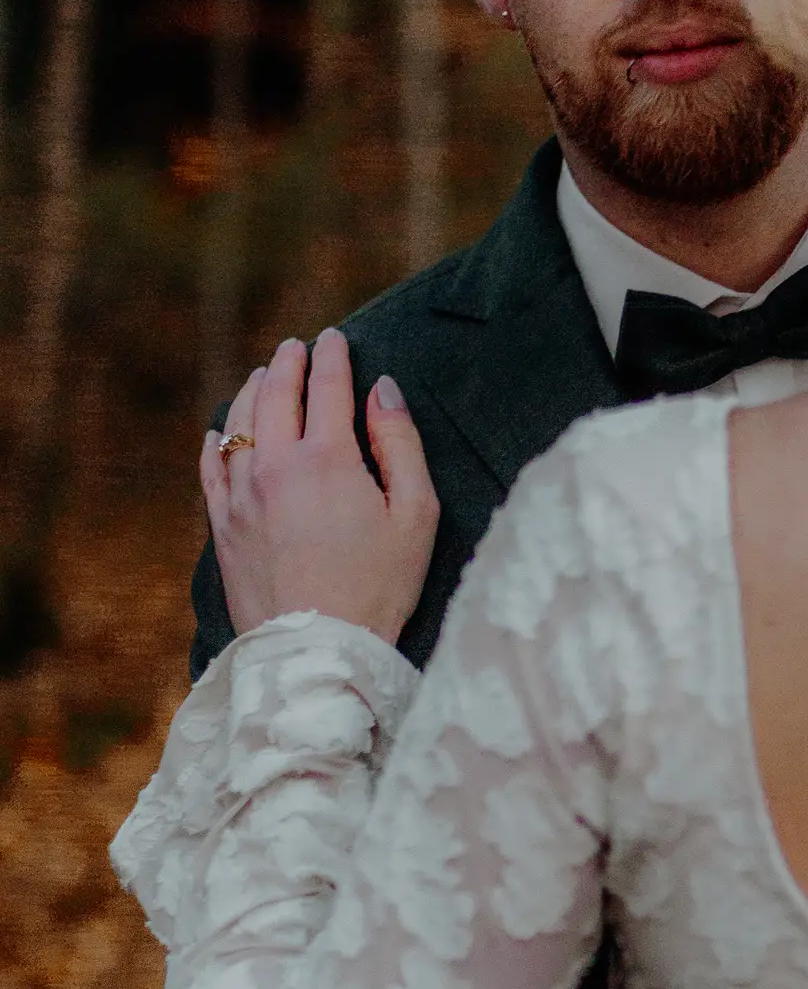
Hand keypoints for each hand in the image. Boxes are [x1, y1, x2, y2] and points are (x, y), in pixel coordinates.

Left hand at [204, 331, 439, 645]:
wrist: (317, 650)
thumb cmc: (379, 587)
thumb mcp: (415, 515)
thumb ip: (401, 444)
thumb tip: (382, 390)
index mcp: (328, 458)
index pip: (327, 387)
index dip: (332, 357)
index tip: (335, 339)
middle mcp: (275, 466)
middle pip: (275, 394)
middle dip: (288, 363)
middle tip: (297, 347)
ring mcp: (241, 495)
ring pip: (238, 423)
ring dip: (252, 390)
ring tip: (263, 376)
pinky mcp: (222, 525)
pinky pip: (211, 466)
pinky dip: (217, 439)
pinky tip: (221, 432)